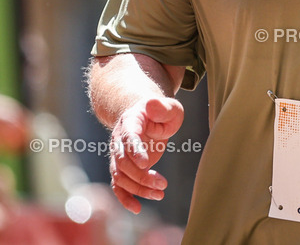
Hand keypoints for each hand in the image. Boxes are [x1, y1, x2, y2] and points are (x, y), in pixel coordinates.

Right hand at [108, 97, 183, 212]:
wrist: (146, 116)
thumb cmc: (161, 111)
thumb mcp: (169, 106)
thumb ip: (162, 106)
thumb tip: (151, 103)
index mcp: (130, 122)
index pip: (129, 137)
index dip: (135, 150)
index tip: (146, 163)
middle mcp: (119, 140)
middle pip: (123, 162)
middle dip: (141, 176)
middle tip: (163, 184)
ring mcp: (119, 155)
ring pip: (121, 176)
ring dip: (138, 188)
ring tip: (160, 193)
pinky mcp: (123, 168)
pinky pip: (119, 185)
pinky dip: (125, 198)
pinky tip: (137, 208)